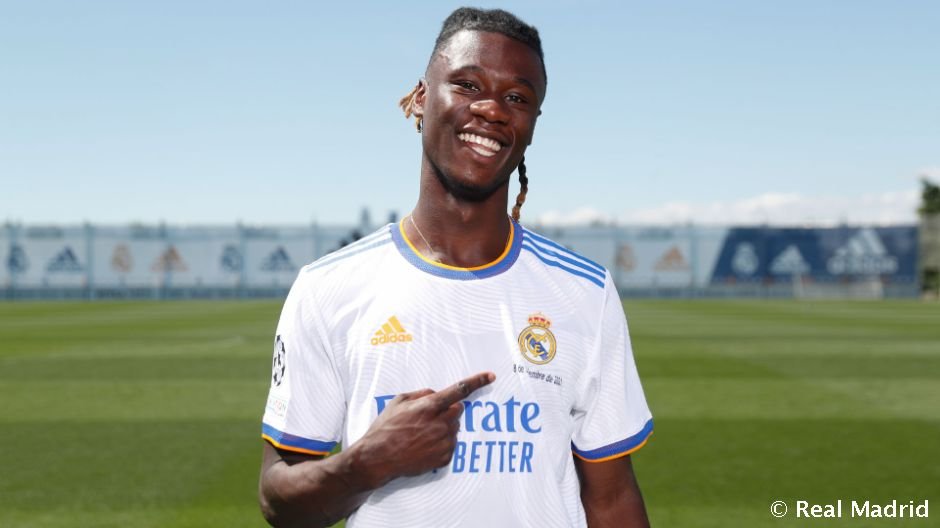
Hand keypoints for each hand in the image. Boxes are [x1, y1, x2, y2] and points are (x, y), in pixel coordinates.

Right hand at [351, 372, 494, 486]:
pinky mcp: (445, 457)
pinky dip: (441, 443)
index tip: (490, 376)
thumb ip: (422, 394)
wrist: (378, 458)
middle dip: (447, 410)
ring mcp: (444, 442)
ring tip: (422, 434)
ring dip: (444, 427)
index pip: (459, 390)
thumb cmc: (385, 428)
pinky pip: (451, 444)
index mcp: (429, 406)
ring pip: (455, 428)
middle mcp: (440, 424)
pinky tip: (424, 445)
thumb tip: (437, 394)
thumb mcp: (398, 401)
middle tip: (429, 417)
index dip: (477, 381)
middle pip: (458, 410)